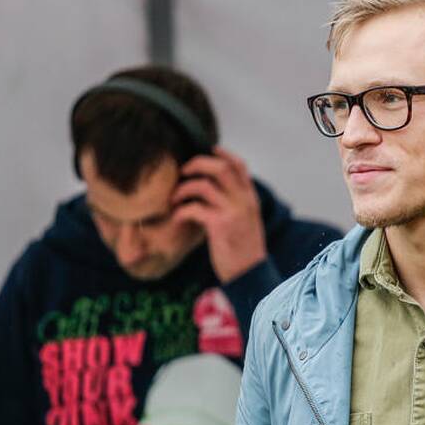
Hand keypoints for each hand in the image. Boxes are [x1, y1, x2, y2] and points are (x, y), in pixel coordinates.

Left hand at [171, 147, 267, 282]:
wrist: (250, 274)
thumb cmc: (244, 249)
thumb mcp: (246, 221)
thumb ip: (235, 203)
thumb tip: (213, 190)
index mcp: (250, 198)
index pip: (239, 166)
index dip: (222, 154)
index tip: (207, 150)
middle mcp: (244, 201)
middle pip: (220, 168)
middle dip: (197, 164)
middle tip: (183, 172)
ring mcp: (232, 212)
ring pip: (204, 186)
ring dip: (183, 189)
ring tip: (174, 199)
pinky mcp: (220, 226)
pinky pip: (194, 209)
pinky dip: (181, 211)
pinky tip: (176, 218)